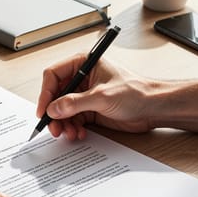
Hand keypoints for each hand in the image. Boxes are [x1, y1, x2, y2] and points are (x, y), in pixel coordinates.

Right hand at [36, 55, 159, 139]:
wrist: (154, 108)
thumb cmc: (136, 92)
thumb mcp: (102, 96)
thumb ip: (75, 103)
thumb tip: (53, 108)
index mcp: (83, 63)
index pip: (54, 75)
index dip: (46, 94)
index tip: (44, 111)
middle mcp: (82, 78)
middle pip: (56, 95)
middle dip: (54, 113)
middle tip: (54, 128)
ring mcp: (85, 94)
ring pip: (63, 110)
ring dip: (63, 123)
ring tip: (69, 133)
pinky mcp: (90, 109)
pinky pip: (73, 119)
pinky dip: (72, 128)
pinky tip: (78, 133)